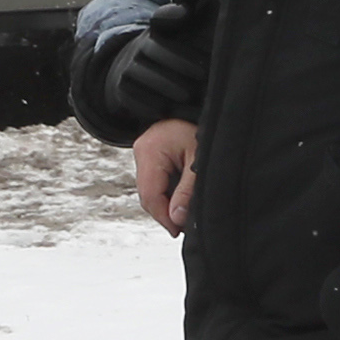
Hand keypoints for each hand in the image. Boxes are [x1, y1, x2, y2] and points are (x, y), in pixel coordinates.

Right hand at [133, 117, 196, 234]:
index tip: (178, 230)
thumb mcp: (198, 160)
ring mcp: (143, 153)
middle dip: (165, 214)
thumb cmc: (198, 127)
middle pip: (147, 195)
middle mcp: (141, 151)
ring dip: (165, 205)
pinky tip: (179, 201)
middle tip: (183, 227)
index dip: (163, 217)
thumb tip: (177, 219)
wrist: (195, 109)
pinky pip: (154, 182)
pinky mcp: (149, 157)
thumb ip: (187, 191)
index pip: (150, 195)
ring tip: (183, 215)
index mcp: (150, 151)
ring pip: (150, 190)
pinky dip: (166, 194)